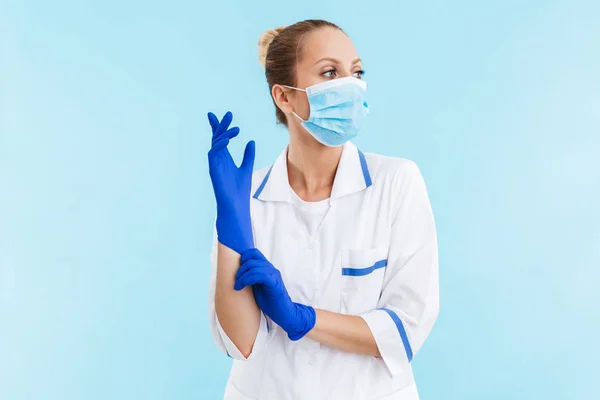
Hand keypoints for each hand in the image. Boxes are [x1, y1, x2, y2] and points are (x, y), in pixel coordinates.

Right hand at [207, 111, 254, 253]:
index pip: (221, 138)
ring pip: (216, 143)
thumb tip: (251, 142)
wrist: (236, 205)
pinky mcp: (213, 169)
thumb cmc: (239, 190)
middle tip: (229, 114)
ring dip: (224, 133)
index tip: (224, 114)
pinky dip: (220, 144)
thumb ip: (248, 155)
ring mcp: (214, 163)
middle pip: (217, 137)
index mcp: (224, 158)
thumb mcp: (247, 168)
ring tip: (236, 128)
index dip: (221, 126)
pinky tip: (228, 139)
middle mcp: (218, 159)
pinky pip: (213, 153)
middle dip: (221, 125)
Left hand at [234, 248, 315, 340]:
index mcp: (267, 268)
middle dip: (240, 269)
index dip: (243, 257)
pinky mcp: (274, 283)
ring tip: (237, 286)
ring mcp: (274, 275)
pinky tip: (242, 287)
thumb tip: (236, 274)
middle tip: (235, 282)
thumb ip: (251, 278)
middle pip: (252, 259)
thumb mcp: (257, 287)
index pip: (254, 252)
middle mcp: (271, 269)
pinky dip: (248, 280)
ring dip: (242, 276)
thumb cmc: (270, 302)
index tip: (237, 271)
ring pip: (254, 267)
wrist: (283, 313)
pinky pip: (260, 275)